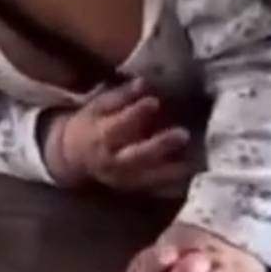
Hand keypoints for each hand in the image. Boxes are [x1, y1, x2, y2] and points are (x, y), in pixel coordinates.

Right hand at [44, 79, 192, 193]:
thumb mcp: (98, 107)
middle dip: (160, 146)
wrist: (75, 158)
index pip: (118, 126)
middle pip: (136, 156)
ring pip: (149, 178)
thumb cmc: (91, 125)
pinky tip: (192, 173)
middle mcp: (113, 162)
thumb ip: (120, 97)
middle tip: (183, 134)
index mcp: (100, 138)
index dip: (135, 114)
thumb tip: (143, 82)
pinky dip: (175, 183)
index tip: (154, 101)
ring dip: (173, 170)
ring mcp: (125, 179)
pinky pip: (157, 189)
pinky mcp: (135, 189)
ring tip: (195, 159)